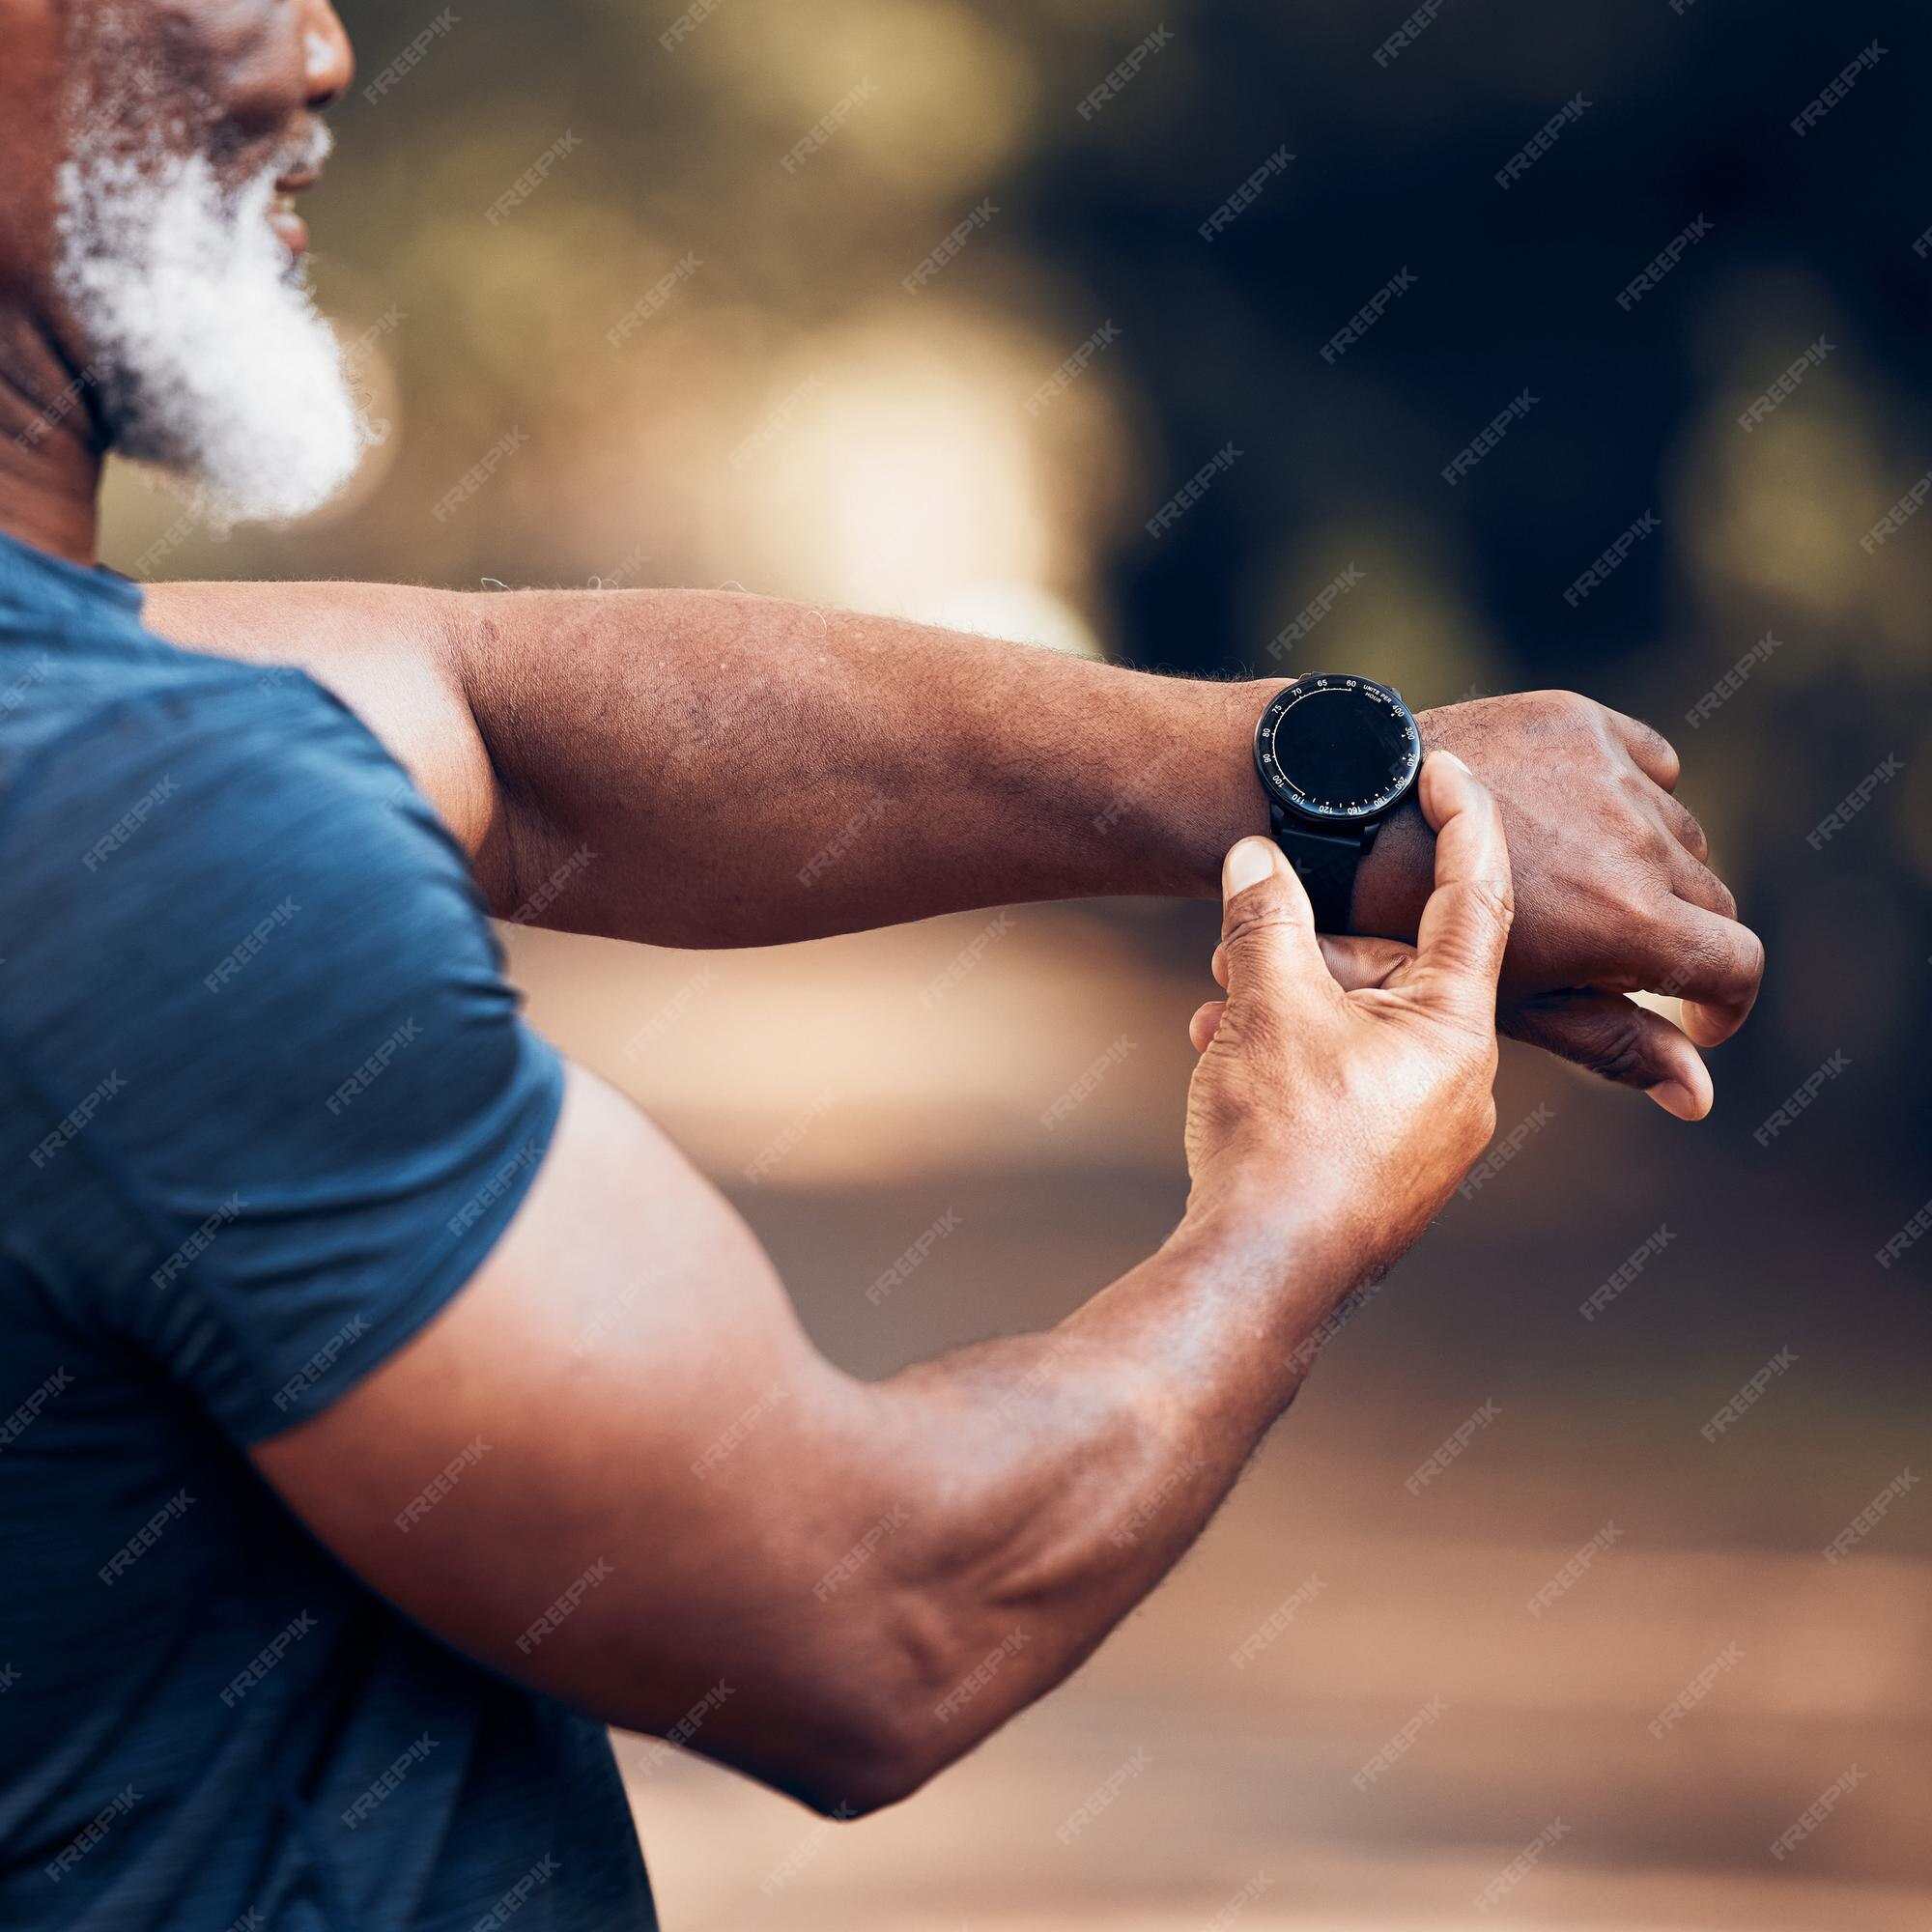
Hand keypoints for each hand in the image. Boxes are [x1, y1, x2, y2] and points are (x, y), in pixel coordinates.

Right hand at [1185, 751, 1511, 1281]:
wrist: (1258, 1278)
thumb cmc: (1280, 1141)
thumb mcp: (1268, 1005)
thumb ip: (1266, 918)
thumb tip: (1254, 854)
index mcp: (1457, 1031)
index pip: (1477, 899)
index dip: (1463, 823)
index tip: (1445, 766)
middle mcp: (1460, 1081)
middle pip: (1394, 971)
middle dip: (1312, 947)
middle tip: (1237, 942)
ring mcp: (1426, 1132)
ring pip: (1360, 1028)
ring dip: (1288, 1005)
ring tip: (1216, 1012)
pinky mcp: (1385, 1167)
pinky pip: (1346, 1080)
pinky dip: (1293, 1056)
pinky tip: (1229, 1056)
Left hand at [1351, 691, 1762, 1120]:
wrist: (1336, 822)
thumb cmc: (1410, 935)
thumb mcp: (1513, 1002)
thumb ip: (1614, 1044)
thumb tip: (1698, 1099)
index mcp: (1626, 920)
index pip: (1736, 963)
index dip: (1722, 1003)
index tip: (1694, 1016)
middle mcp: (1635, 841)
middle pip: (1711, 898)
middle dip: (1680, 940)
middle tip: (1618, 958)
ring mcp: (1608, 774)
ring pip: (1678, 832)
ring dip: (1652, 867)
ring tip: (1583, 891)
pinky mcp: (1577, 722)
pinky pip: (1649, 761)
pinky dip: (1633, 795)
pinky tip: (1585, 824)